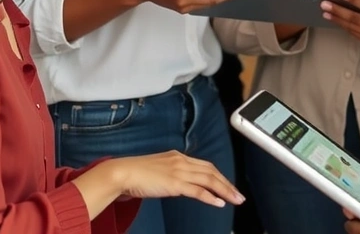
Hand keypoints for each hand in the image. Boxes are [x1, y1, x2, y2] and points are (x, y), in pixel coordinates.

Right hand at [101, 150, 243, 206]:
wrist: (121, 173)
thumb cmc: (134, 174)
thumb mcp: (157, 170)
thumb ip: (170, 174)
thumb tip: (178, 183)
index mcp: (178, 157)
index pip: (205, 166)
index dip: (219, 176)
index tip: (228, 185)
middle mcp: (181, 161)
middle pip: (212, 172)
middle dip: (227, 184)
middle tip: (239, 195)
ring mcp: (179, 171)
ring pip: (209, 180)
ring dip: (225, 190)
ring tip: (235, 200)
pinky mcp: (175, 183)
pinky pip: (198, 190)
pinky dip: (210, 197)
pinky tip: (219, 203)